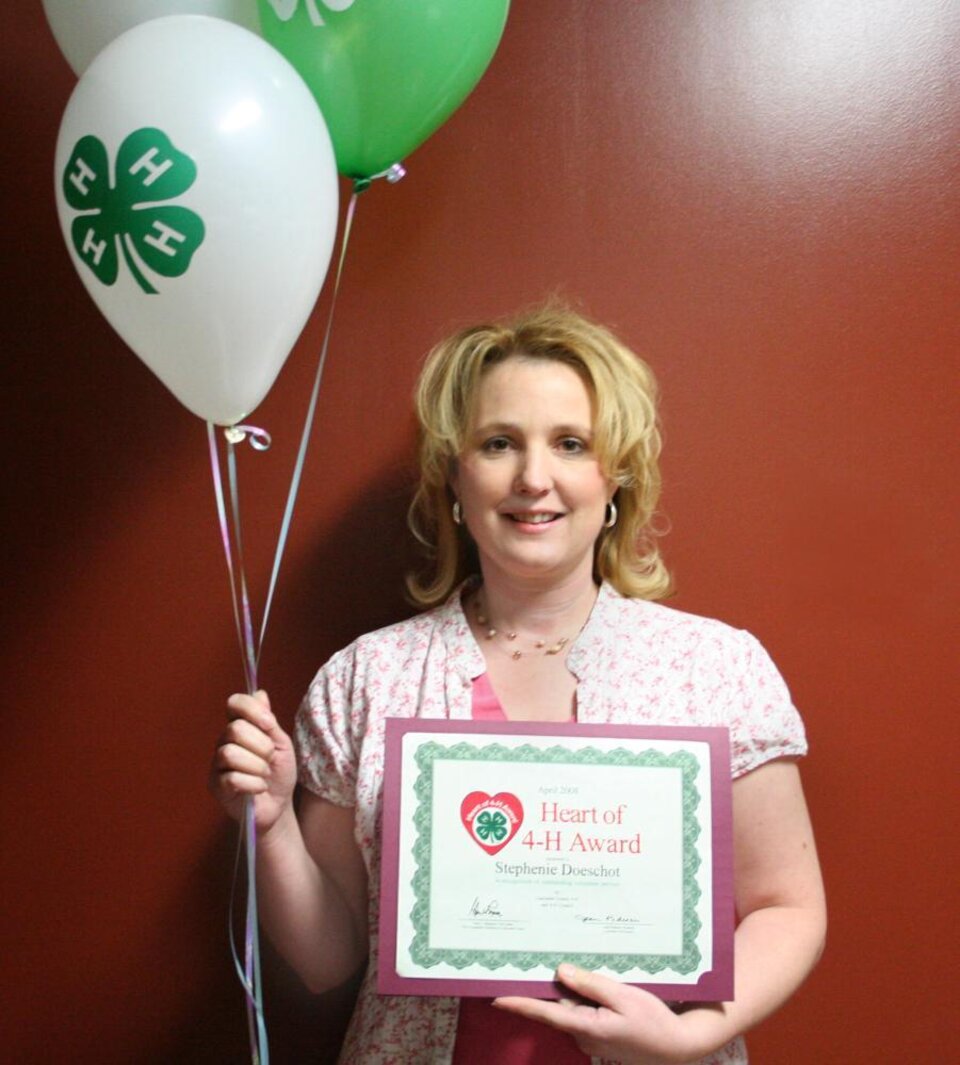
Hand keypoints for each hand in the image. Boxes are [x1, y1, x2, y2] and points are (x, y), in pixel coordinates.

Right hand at [209, 690, 297, 833]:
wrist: (279, 805)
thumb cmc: (279, 773)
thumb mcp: (281, 743)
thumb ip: (269, 721)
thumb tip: (260, 693)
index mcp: (241, 727)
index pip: (234, 704)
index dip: (252, 710)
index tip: (269, 725)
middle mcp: (225, 741)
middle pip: (235, 730)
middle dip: (261, 746)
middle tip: (270, 759)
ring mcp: (217, 764)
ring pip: (230, 754)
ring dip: (257, 767)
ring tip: (264, 775)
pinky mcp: (216, 785)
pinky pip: (231, 778)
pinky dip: (253, 784)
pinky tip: (259, 788)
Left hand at [494, 964, 700, 1064]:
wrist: (678, 1046)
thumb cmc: (653, 1021)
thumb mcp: (624, 996)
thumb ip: (590, 984)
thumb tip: (560, 972)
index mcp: (586, 1027)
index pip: (545, 1013)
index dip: (518, 1004)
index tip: (494, 996)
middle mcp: (583, 1034)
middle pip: (555, 1007)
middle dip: (540, 987)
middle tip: (522, 961)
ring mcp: (590, 1036)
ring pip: (569, 1007)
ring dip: (563, 989)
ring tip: (554, 961)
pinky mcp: (599, 1032)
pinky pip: (581, 1010)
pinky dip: (578, 995)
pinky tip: (583, 977)